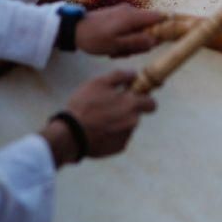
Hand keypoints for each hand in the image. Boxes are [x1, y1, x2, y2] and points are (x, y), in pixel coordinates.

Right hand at [42, 70, 156, 165]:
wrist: (70, 135)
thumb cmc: (84, 106)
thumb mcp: (98, 83)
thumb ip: (120, 76)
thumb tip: (134, 74)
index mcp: (131, 104)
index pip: (151, 103)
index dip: (143, 98)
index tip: (133, 97)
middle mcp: (133, 121)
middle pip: (136, 114)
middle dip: (127, 110)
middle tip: (109, 108)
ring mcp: (127, 135)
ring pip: (127, 125)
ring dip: (118, 122)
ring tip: (98, 120)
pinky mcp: (118, 147)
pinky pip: (119, 138)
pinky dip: (111, 134)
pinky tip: (97, 131)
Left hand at [75, 4, 164, 56]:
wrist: (72, 29)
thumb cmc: (94, 38)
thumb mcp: (117, 45)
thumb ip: (138, 42)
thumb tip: (156, 40)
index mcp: (133, 17)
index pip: (160, 17)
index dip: (170, 26)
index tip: (172, 38)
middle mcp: (131, 11)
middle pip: (150, 26)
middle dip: (143, 41)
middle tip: (128, 53)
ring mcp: (123, 12)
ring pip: (138, 28)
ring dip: (132, 42)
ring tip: (116, 52)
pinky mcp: (117, 15)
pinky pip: (129, 27)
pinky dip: (125, 38)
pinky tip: (113, 47)